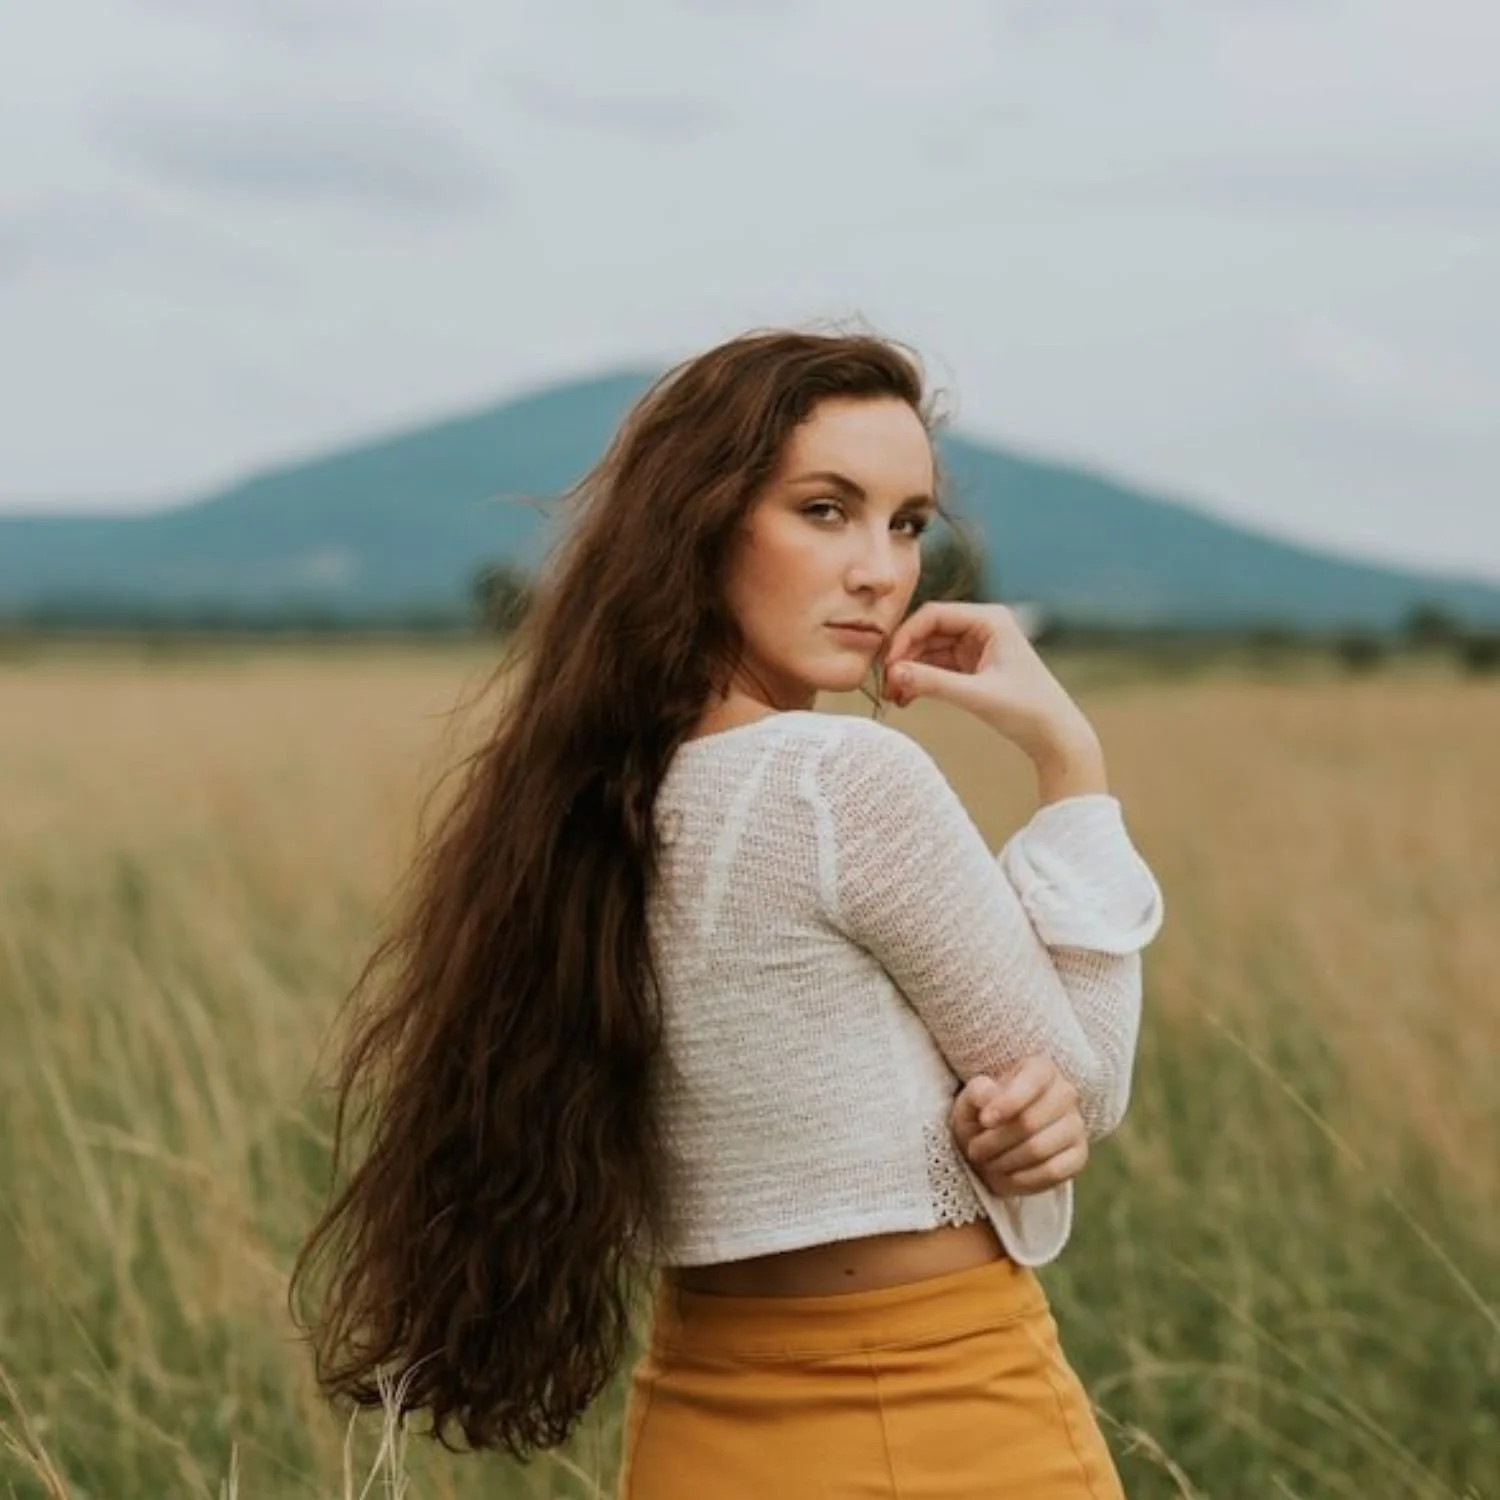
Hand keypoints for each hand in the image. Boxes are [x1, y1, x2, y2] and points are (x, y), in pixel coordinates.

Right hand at [881, 601, 1095, 764]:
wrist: (1055, 736)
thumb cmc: (1028, 710)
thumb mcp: (977, 696)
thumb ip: (933, 683)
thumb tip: (892, 675)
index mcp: (990, 619)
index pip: (933, 615)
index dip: (906, 637)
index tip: (889, 666)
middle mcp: (982, 627)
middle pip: (927, 632)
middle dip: (905, 657)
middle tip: (886, 685)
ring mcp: (977, 646)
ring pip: (929, 651)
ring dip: (910, 672)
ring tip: (894, 698)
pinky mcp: (973, 667)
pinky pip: (938, 667)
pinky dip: (921, 681)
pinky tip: (907, 699)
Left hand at [948, 1056, 1088, 1196]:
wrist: (997, 1143)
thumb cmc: (984, 1115)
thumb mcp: (971, 1100)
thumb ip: (977, 1092)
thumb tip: (989, 1095)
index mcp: (1041, 1069)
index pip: (1032, 1081)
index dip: (1007, 1102)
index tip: (984, 1121)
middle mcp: (1065, 1093)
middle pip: (1029, 1122)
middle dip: (995, 1141)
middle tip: (974, 1150)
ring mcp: (1076, 1125)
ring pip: (1039, 1149)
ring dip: (1004, 1162)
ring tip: (986, 1162)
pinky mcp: (1079, 1155)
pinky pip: (1053, 1172)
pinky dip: (1023, 1180)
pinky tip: (1006, 1176)